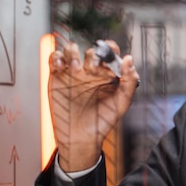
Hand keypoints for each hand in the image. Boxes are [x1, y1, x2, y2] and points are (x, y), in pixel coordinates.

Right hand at [48, 40, 138, 171]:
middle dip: (93, 55)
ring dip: (73, 51)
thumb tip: (129, 58)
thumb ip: (129, 81)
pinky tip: (62, 66)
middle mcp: (91, 71)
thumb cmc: (103, 121)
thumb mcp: (122, 102)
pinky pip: (55, 58)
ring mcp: (74, 73)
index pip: (110, 53)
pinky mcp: (57, 77)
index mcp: (108, 74)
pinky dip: (57, 56)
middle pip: (92, 51)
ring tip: (76, 66)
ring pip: (71, 50)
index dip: (110, 48)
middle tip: (93, 67)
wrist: (81, 137)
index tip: (109, 50)